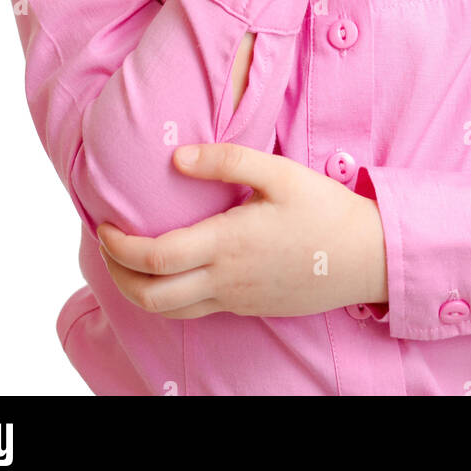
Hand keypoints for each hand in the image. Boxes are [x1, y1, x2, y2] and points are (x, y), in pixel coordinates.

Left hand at [96, 143, 387, 318]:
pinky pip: (196, 312)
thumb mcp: (280, 173)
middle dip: (117, 275)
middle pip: (152, 296)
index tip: (105, 226)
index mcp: (229, 244)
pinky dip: (169, 297)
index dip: (120, 246)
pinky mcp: (249, 308)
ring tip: (128, 261)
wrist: (365, 257)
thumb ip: (227, 161)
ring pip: (170, 312)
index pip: (156, 257)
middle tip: (106, 246)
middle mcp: (226, 279)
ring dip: (138, 291)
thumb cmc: (324, 209)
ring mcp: (237, 300)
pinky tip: (170, 272)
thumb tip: (179, 158)